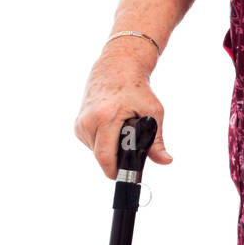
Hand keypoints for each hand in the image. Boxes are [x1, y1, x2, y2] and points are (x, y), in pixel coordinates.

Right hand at [74, 44, 173, 179]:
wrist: (116, 68)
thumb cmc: (136, 88)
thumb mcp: (153, 111)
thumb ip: (157, 140)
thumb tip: (165, 161)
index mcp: (106, 117)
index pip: (105, 156)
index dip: (115, 171)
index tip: (124, 176)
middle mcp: (89, 121)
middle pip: (100, 156)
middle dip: (116, 159)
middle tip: (130, 149)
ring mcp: (81, 123)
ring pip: (96, 151)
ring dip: (110, 149)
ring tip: (122, 130)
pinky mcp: (78, 125)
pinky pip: (92, 144)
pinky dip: (104, 141)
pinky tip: (112, 127)